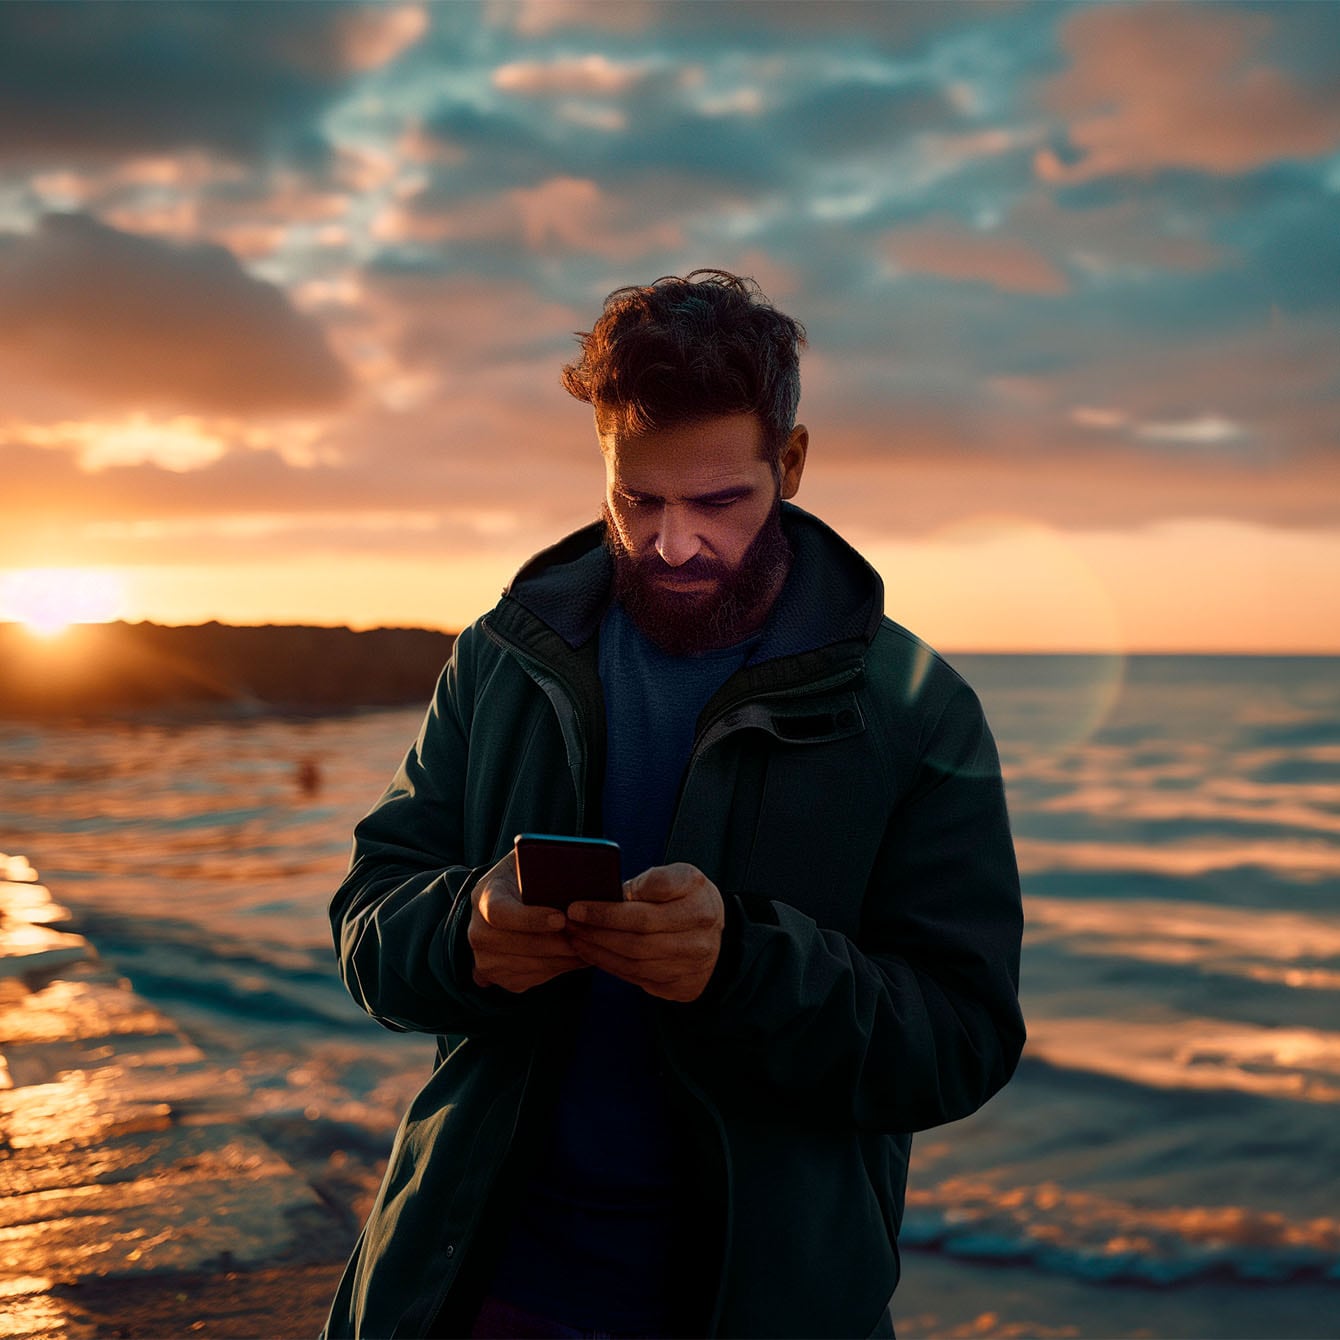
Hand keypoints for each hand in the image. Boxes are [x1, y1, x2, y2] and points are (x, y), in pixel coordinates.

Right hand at [468, 850, 585, 992]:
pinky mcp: (497, 978)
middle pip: (520, 945)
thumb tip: (578, 867)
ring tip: (588, 946)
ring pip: (530, 966)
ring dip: (563, 959)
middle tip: (587, 937)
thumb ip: (546, 864)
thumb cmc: (525, 878)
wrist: (503, 902)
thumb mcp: (531, 862)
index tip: (561, 918)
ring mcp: (484, 958)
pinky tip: (576, 956)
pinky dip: (558, 970)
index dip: (531, 919)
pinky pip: (532, 979)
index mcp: (485, 896)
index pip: (501, 913)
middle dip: (558, 943)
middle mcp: (478, 931)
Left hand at [566, 862, 723, 1002]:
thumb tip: (616, 895)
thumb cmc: (689, 898)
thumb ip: (654, 881)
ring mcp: (692, 968)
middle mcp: (700, 941)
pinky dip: (611, 965)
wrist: (714, 932)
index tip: (577, 907)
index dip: (607, 912)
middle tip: (569, 922)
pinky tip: (593, 952)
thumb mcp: (681, 876)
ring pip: (635, 962)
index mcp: (700, 906)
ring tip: (576, 936)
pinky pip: (638, 978)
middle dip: (597, 932)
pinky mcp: (683, 987)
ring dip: (598, 951)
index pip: (645, 913)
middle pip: (637, 940)